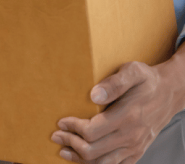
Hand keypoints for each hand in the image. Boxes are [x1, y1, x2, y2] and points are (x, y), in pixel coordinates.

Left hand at [51, 59, 184, 163]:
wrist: (169, 93)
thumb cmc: (147, 81)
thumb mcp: (133, 71)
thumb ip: (114, 83)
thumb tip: (93, 95)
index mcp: (128, 116)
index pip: (92, 131)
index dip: (73, 128)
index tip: (61, 121)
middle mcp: (131, 136)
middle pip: (93, 150)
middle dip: (71, 143)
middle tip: (56, 135)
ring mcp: (135, 147)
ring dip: (79, 158)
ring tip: (64, 150)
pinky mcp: (137, 152)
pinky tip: (83, 158)